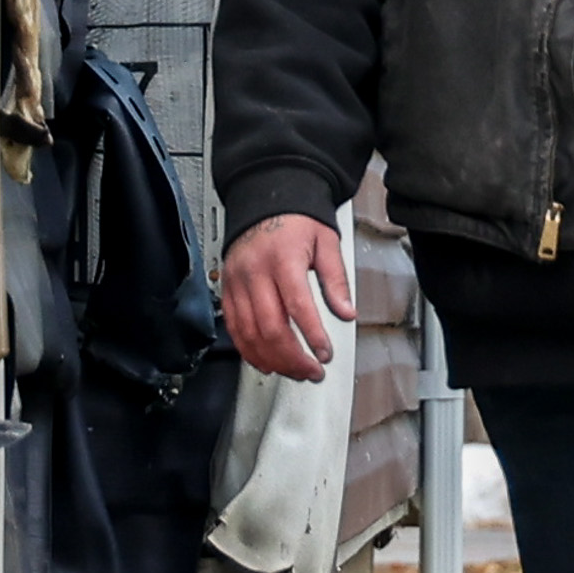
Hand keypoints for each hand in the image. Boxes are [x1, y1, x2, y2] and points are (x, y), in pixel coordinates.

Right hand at [217, 214, 356, 381]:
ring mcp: (237, 282)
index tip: (324, 354)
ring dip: (271, 359)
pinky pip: (233, 327)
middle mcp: (255, 272)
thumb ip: (336, 279)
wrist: (264, 201)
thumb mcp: (326, 242)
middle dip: (292, 357)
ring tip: (292, 371)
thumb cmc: (296, 221)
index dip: (311, 335)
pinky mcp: (227, 289)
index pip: (297, 306)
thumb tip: (346, 312)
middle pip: (269, 326)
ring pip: (248, 332)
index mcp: (282, 259)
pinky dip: (248, 349)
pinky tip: (264, 361)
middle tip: (311, 371)